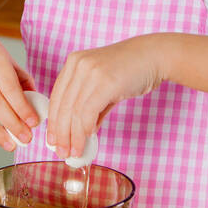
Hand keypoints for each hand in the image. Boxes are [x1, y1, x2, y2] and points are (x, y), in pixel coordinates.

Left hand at [46, 35, 163, 160]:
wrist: (154, 55)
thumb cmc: (131, 70)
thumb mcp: (103, 83)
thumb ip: (91, 105)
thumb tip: (83, 132)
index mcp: (73, 62)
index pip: (56, 97)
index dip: (53, 122)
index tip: (53, 140)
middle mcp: (78, 64)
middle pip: (62, 106)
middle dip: (61, 133)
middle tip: (62, 152)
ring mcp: (91, 71)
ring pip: (74, 111)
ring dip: (74, 136)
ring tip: (75, 151)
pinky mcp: (105, 81)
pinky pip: (88, 111)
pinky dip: (86, 127)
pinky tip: (89, 136)